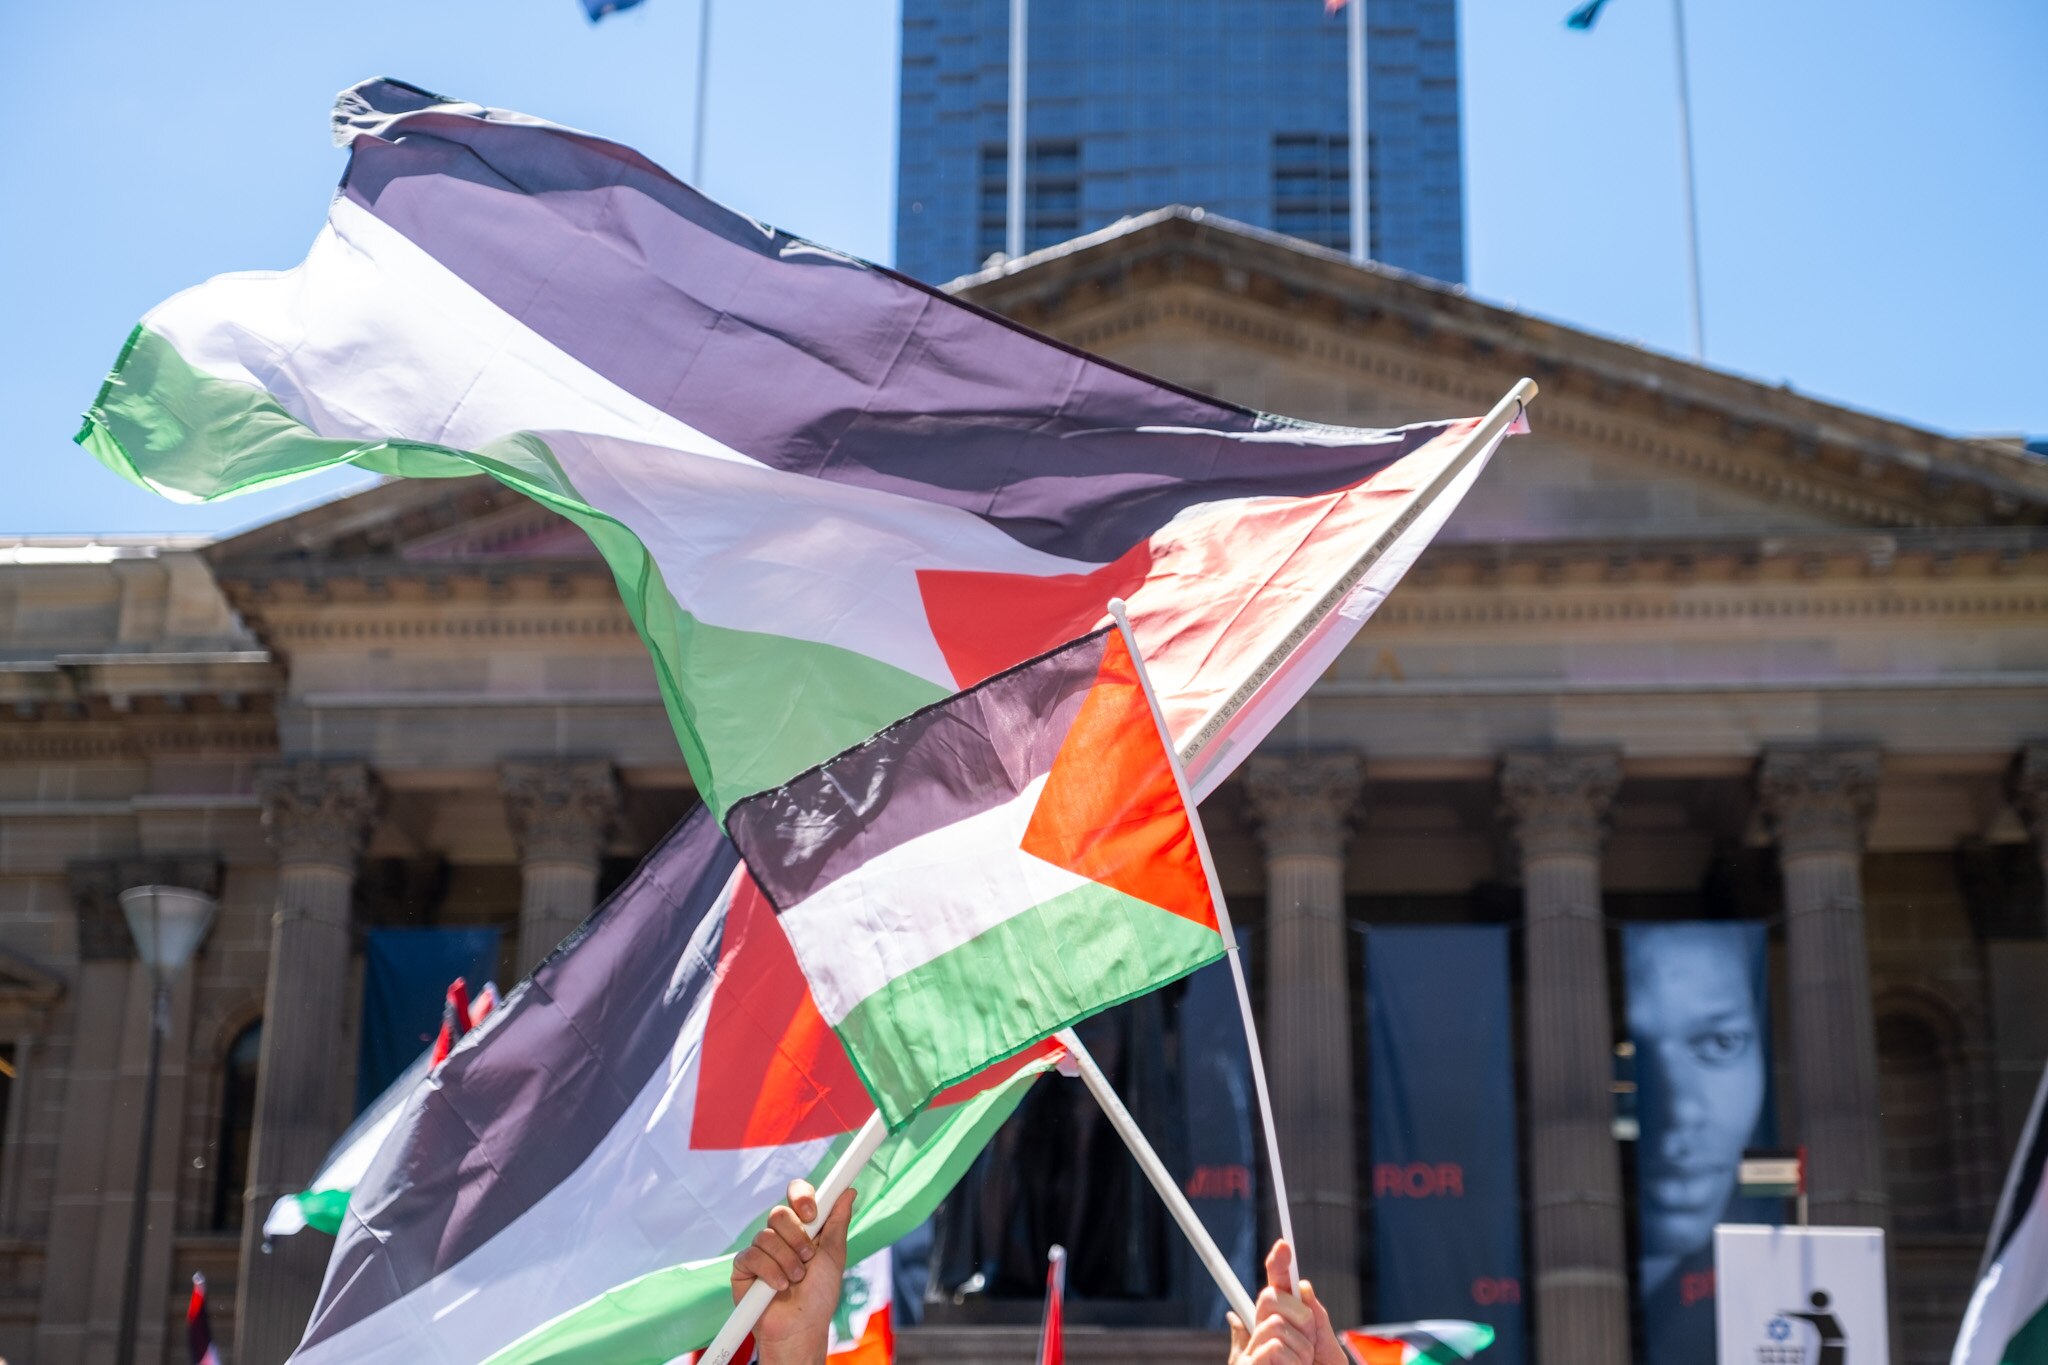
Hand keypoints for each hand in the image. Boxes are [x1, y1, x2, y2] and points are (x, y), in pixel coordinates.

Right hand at [730, 1178, 853, 1364]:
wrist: (801, 1327)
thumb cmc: (819, 1295)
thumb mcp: (833, 1255)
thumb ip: (837, 1221)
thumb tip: (848, 1191)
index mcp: (803, 1228)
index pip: (797, 1196)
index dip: (802, 1197)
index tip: (812, 1214)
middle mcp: (780, 1235)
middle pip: (779, 1213)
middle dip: (796, 1236)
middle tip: (807, 1257)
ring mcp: (761, 1250)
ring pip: (766, 1235)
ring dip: (786, 1260)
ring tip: (795, 1279)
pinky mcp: (744, 1267)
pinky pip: (752, 1255)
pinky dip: (770, 1272)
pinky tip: (778, 1287)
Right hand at [1226, 1242, 1347, 1364]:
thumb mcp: (1327, 1349)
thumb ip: (1318, 1320)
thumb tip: (1302, 1286)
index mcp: (1283, 1326)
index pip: (1276, 1289)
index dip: (1278, 1264)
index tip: (1284, 1245)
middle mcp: (1262, 1333)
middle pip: (1269, 1296)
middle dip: (1299, 1315)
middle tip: (1310, 1343)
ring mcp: (1252, 1350)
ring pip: (1276, 1324)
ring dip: (1300, 1349)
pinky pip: (1274, 1347)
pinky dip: (1293, 1362)